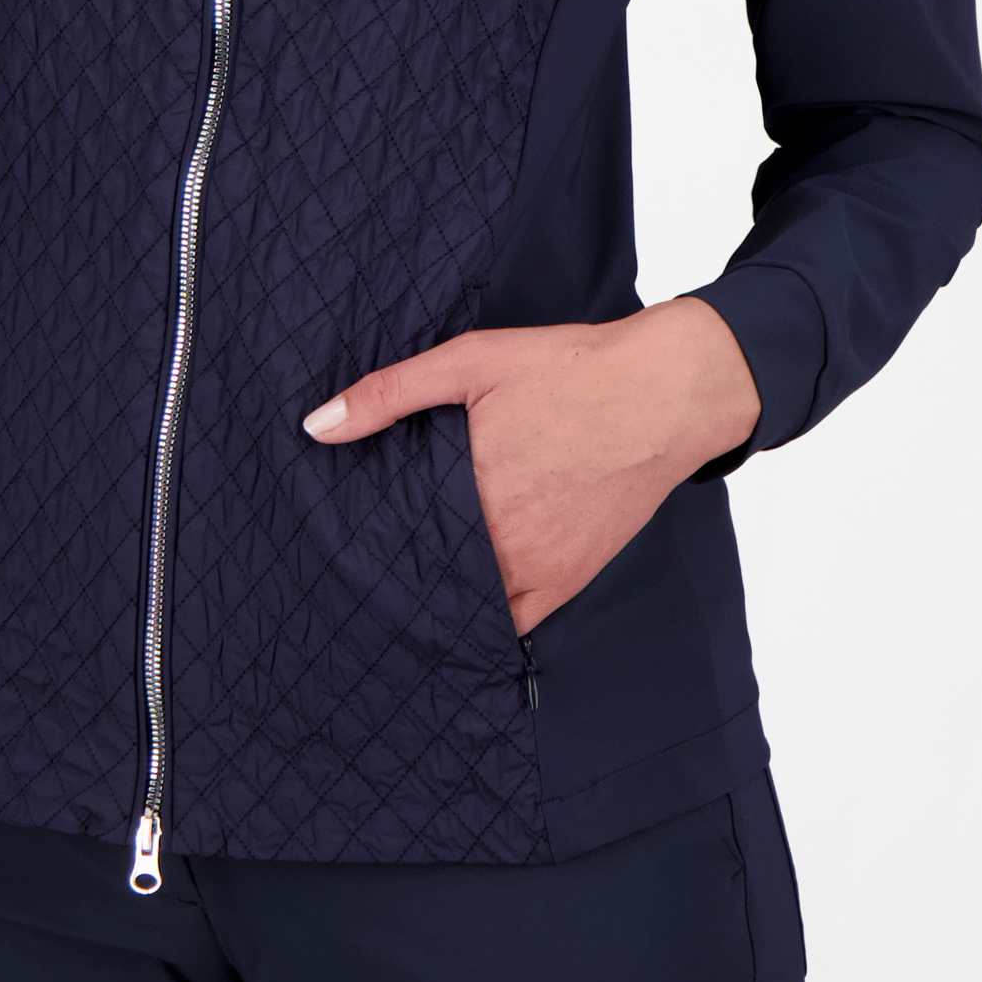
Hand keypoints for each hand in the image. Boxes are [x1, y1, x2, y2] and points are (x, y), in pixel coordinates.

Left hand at [301, 297, 761, 634]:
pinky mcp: (571, 578)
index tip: (330, 556)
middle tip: (349, 581)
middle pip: (427, 578)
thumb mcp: (471, 361)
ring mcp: (541, 567)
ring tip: (391, 598)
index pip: (393, 542)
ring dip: (434, 600)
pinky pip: (515, 620)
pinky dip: (484, 618)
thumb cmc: (570, 370)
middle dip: (391, 577)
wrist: (665, 392)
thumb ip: (390, 394)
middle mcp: (504, 541)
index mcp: (472, 490)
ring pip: (466, 605)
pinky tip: (456, 611)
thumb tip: (316, 426)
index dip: (360, 548)